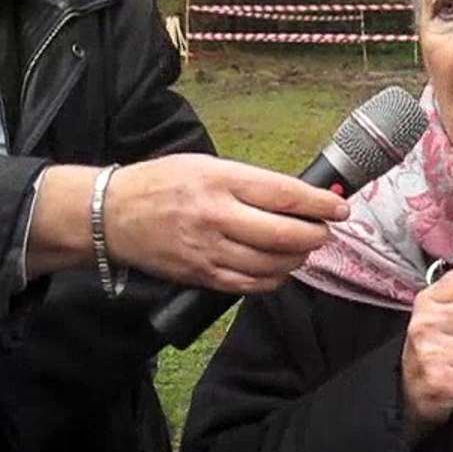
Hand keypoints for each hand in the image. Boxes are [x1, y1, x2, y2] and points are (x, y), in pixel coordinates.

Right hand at [101, 154, 348, 292]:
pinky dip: (274, 279)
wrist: (112, 214)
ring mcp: (209, 251)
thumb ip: (253, 182)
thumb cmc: (164, 183)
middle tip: (324, 230)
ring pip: (272, 264)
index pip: (284, 194)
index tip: (340, 207)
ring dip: (298, 258)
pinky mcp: (202, 276)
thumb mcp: (209, 165)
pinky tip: (279, 268)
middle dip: (315, 235)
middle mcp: (217, 217)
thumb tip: (298, 195)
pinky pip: (251, 285)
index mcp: (221, 181)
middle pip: (284, 235)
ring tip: (303, 247)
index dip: (320, 204)